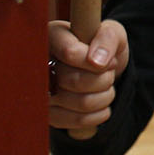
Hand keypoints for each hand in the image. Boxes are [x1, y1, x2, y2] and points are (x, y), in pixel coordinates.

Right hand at [49, 18, 128, 132]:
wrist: (100, 68)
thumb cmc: (103, 46)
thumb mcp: (112, 33)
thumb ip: (107, 38)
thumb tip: (97, 61)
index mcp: (52, 37)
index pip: (70, 53)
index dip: (95, 61)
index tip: (109, 61)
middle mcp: (41, 65)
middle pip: (76, 81)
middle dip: (104, 79)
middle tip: (108, 73)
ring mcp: (43, 93)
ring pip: (81, 103)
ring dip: (105, 96)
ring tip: (105, 86)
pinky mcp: (50, 115)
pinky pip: (79, 121)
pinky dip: (100, 113)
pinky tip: (101, 101)